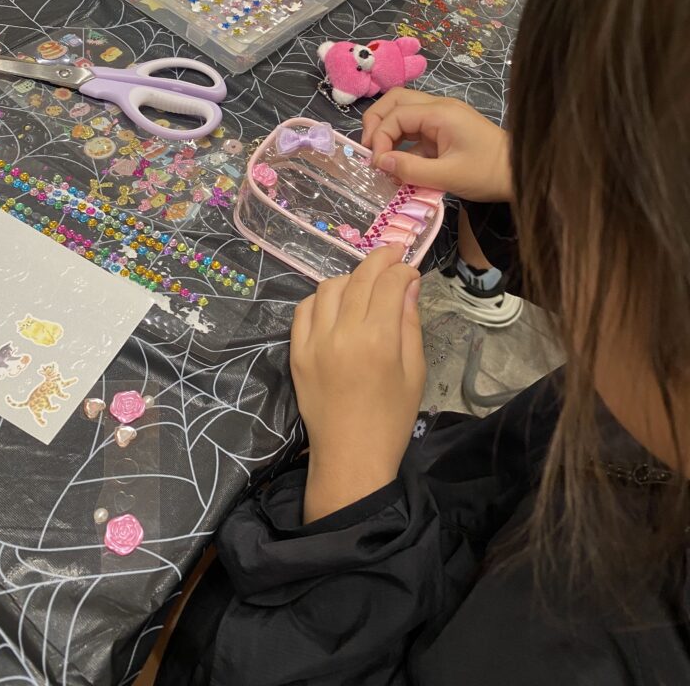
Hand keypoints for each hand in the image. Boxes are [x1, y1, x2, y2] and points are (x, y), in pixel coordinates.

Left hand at [291, 247, 423, 522]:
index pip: (389, 283)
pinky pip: (304, 309)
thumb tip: (409, 284)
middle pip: (360, 278)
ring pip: (329, 287)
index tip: (410, 269)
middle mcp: (344, 333)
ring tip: (364, 284)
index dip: (402, 269)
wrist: (351, 456)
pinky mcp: (297, 352)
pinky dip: (321, 298)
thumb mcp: (414, 371)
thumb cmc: (391, 418)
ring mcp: (315, 341)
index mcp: (379, 339)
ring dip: (350, 278)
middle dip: (379, 260)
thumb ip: (410, 323)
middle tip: (392, 255)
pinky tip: (335, 304)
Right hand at [361, 88, 511, 202]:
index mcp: (440, 113)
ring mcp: (442, 117)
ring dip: (387, 132)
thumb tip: (379, 162)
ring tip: (380, 158)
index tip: (376, 164)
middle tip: (369, 151)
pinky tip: (399, 165)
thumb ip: (410, 169)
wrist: (520, 174)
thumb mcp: (448, 176)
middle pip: (395, 101)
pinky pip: (415, 129)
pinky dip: (402, 143)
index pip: (396, 114)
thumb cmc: (488, 173)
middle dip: (376, 123)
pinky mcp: (445, 130)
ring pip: (403, 112)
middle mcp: (439, 107)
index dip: (379, 137)